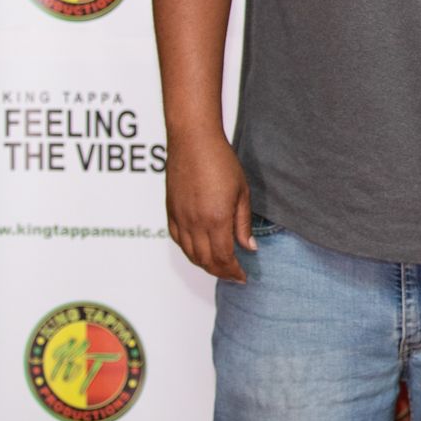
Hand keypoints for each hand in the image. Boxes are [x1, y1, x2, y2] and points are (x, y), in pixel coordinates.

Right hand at [165, 132, 254, 281]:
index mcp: (216, 220)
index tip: (243, 277)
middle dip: (221, 272)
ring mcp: (180, 219)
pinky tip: (200, 251)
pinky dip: (190, 252)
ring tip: (220, 267)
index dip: (233, 272)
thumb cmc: (221, 162)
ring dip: (205, 265)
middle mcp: (195, 224)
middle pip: (206, 261)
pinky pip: (178, 241)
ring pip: (190, 254)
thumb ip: (243, 223)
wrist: (193, 142)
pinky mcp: (170, 212)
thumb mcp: (242, 193)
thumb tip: (249, 247)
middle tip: (234, 276)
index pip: (223, 258)